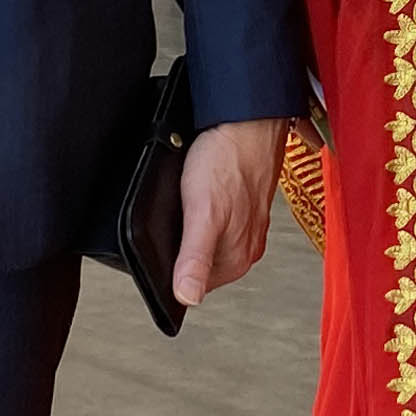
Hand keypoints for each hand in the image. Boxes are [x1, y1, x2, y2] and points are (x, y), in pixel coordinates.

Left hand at [144, 115, 288, 310]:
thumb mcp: (202, 213)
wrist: (249, 118)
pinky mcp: (245, 205)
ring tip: (188, 199)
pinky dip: (202, 208)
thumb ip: (195, 258)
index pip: (192, 285)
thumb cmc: (228, 158)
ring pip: (207, 239)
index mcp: (237, 259)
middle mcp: (246, 247)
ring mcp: (248, 226)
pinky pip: (215, 219)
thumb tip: (187, 297)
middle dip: (181, 242)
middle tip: (176, 212)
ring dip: (191, 224)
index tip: (166, 238)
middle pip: (199, 262)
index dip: (171, 265)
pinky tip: (198, 190)